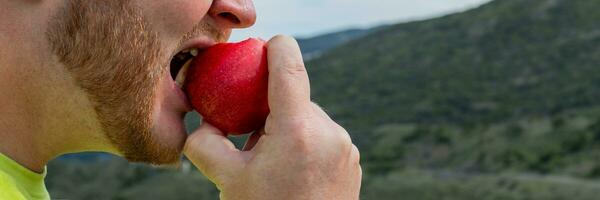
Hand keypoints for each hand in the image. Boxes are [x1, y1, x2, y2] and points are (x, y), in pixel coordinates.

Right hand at [184, 35, 361, 199]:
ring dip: (288, 129)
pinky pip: (323, 137)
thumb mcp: (226, 180)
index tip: (261, 49)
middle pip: (295, 97)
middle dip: (270, 110)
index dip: (275, 48)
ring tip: (274, 166)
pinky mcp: (352, 161)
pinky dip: (305, 144)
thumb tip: (203, 124)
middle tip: (252, 141)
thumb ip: (204, 142)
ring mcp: (345, 147)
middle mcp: (330, 132)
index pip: (289, 65)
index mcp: (298, 130)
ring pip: (309, 119)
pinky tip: (294, 174)